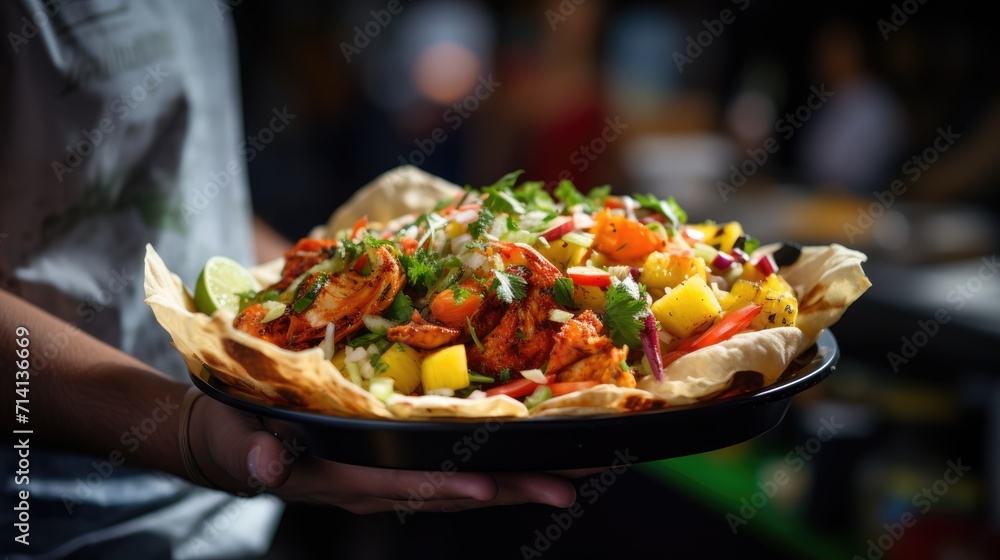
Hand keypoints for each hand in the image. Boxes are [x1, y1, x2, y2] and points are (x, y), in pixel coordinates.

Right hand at [188, 395, 576, 512]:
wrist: (236, 443)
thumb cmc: (235, 438)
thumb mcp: (237, 443)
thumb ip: (252, 454)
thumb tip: (266, 465)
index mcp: (342, 478)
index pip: (401, 484)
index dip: (444, 486)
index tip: (489, 483)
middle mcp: (378, 483)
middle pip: (454, 491)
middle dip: (513, 487)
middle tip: (572, 481)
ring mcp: (392, 476)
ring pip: (464, 483)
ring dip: (518, 478)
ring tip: (574, 470)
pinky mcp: (397, 462)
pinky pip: (454, 467)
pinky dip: (495, 464)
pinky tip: (530, 453)